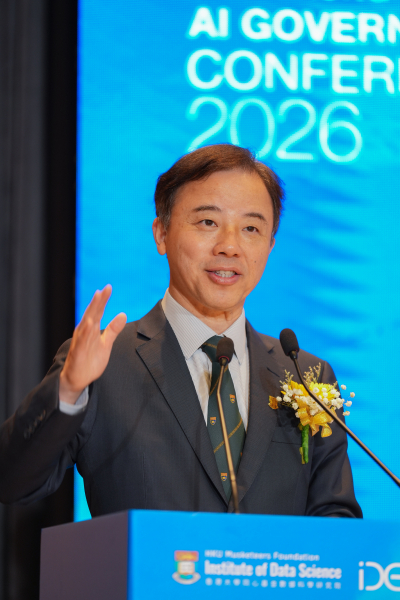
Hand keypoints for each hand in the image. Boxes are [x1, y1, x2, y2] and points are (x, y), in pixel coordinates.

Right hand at [59, 285, 126, 404]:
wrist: (77, 379)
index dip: (103, 300)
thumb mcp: (106, 344)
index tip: (108, 287)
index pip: (98, 311)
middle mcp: (84, 332)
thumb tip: (123, 314)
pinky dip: (85, 331)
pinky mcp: (78, 352)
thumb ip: (113, 330)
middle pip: (92, 313)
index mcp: (91, 329)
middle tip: (104, 289)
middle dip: (98, 301)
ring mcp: (80, 341)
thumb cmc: (90, 360)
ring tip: (97, 299)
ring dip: (91, 311)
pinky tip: (90, 323)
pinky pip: (82, 340)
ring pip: (86, 323)